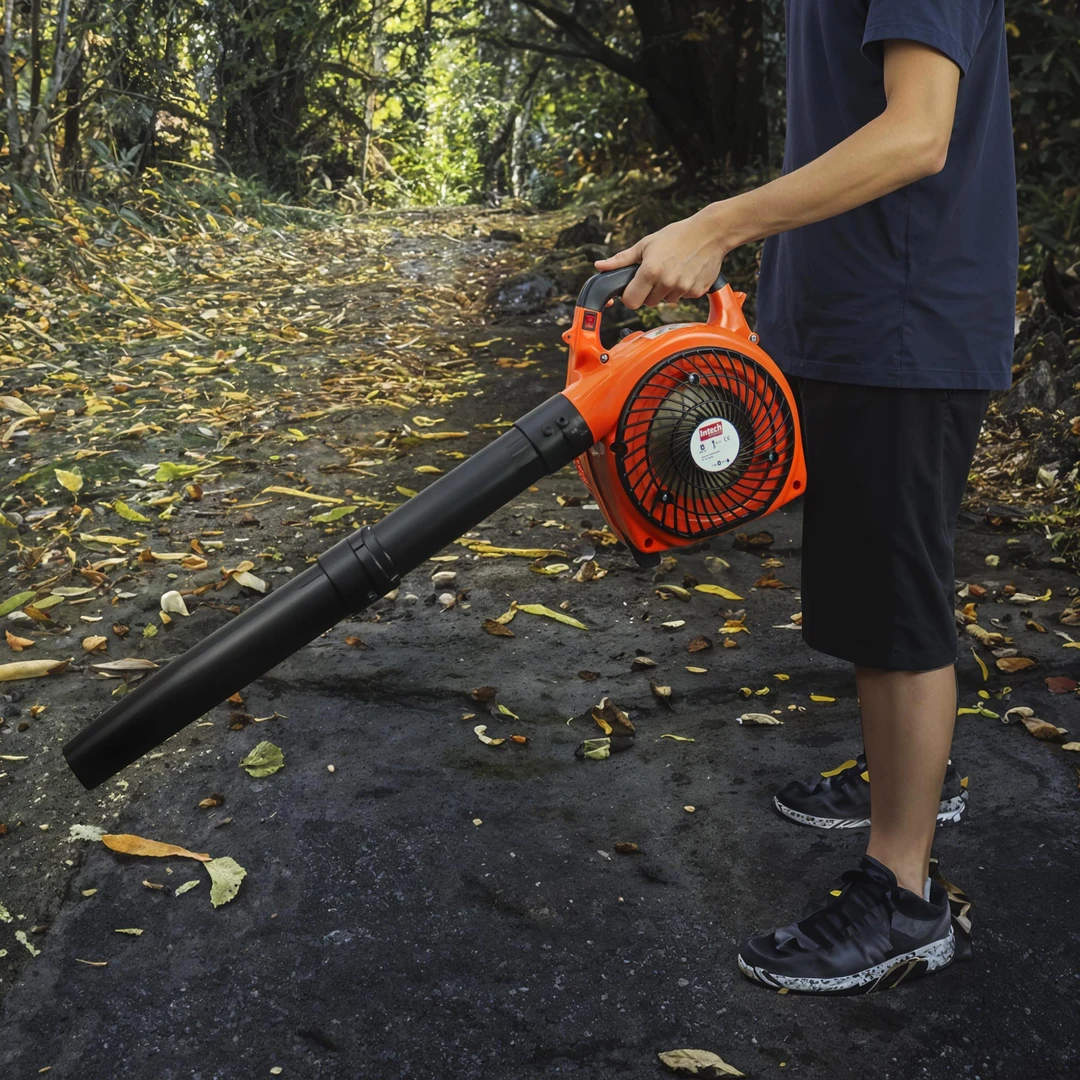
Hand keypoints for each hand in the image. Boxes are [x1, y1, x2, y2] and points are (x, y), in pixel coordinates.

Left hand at [592, 206, 728, 309]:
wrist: (711, 233)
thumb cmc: (677, 235)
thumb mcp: (646, 244)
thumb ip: (622, 259)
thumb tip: (600, 266)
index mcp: (650, 271)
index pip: (631, 301)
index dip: (630, 295)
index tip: (634, 287)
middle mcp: (667, 283)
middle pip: (648, 303)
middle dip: (648, 291)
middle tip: (656, 273)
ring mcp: (683, 289)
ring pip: (666, 300)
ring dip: (666, 290)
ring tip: (673, 269)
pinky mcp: (697, 292)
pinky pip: (682, 298)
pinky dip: (682, 289)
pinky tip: (686, 272)